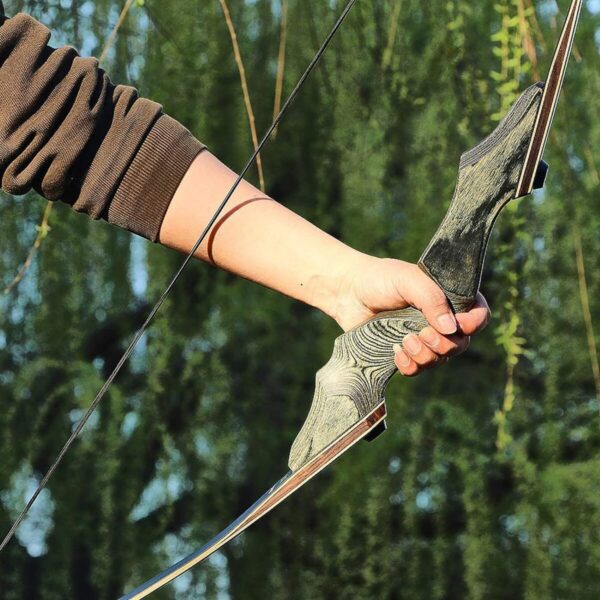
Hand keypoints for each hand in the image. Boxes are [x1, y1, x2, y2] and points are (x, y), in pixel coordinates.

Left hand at [331, 257, 490, 376]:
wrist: (347, 292)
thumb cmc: (379, 279)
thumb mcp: (407, 279)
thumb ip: (430, 298)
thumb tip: (451, 327)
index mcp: (448, 297)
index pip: (478, 315)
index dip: (473, 324)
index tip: (456, 325)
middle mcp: (440, 319)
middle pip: (461, 344)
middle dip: (444, 344)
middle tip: (421, 333)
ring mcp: (423, 337)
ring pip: (440, 359)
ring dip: (425, 355)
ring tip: (404, 341)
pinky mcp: (405, 353)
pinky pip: (418, 369)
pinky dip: (410, 366)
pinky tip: (396, 353)